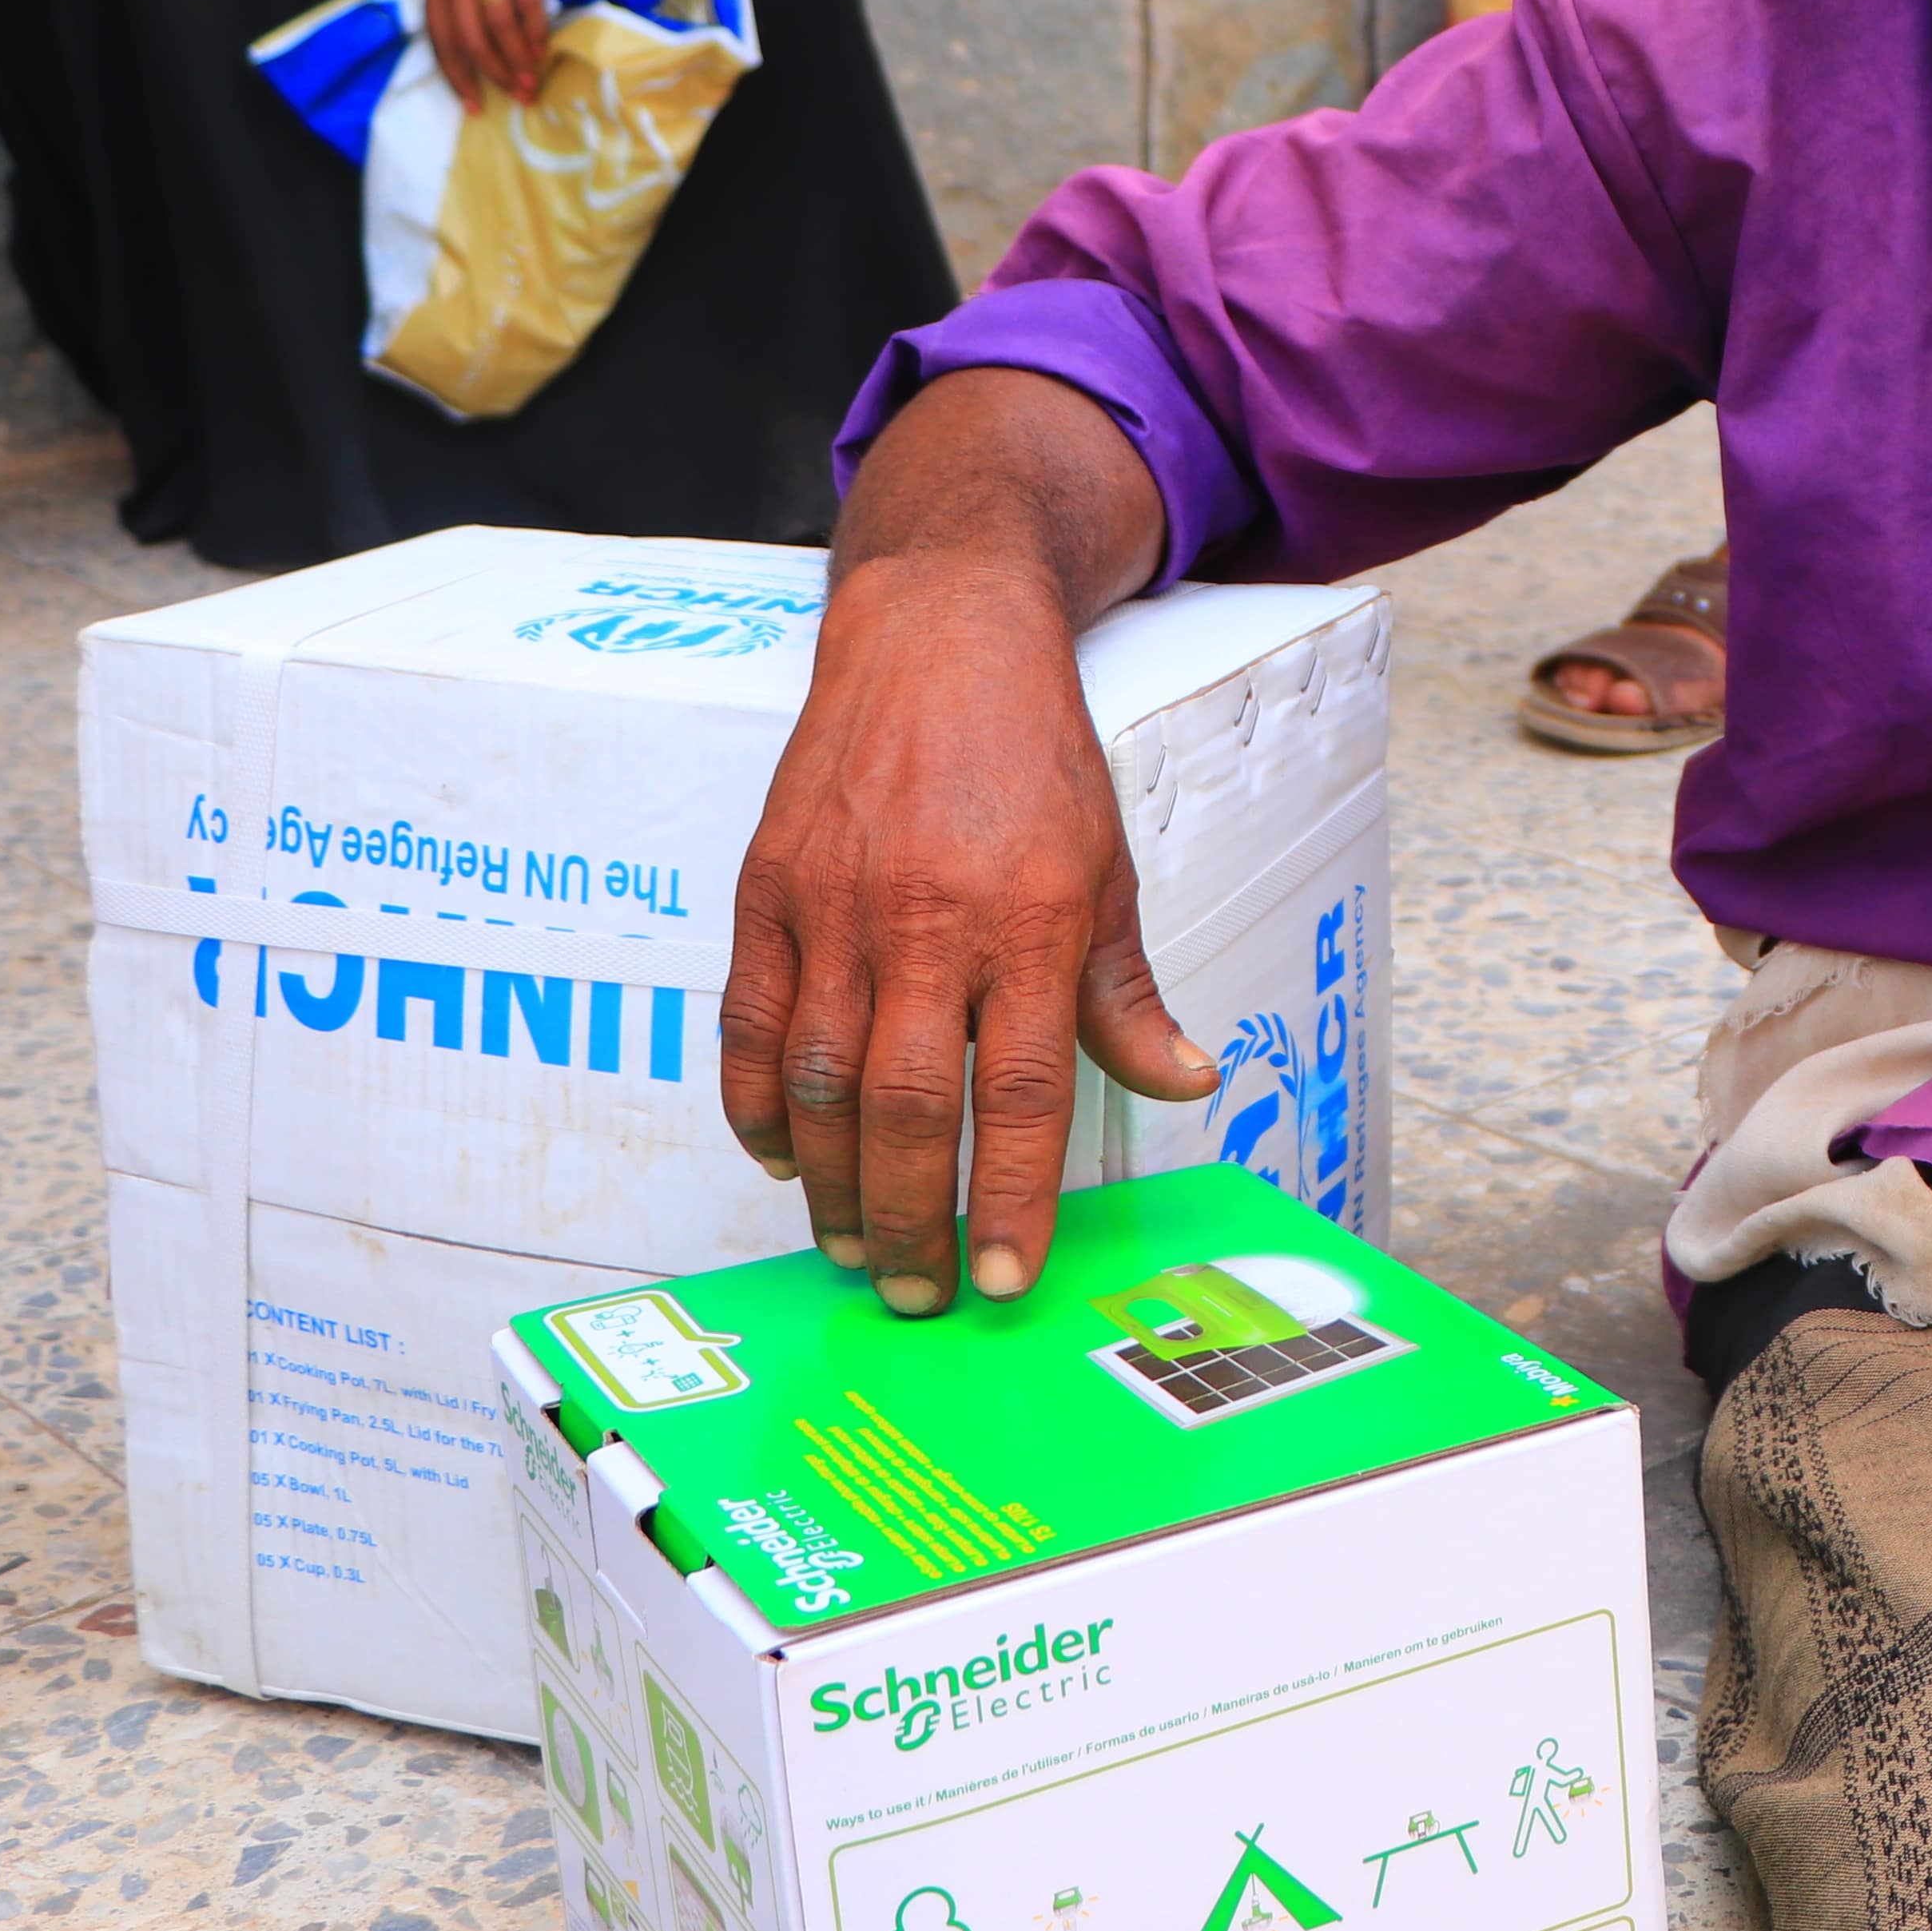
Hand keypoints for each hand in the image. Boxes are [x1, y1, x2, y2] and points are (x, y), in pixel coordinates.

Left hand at [418, 0, 571, 107]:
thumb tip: (471, 19)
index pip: (437, 29)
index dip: (455, 71)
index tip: (474, 101)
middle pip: (466, 34)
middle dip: (489, 74)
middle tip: (514, 98)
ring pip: (495, 23)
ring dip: (516, 59)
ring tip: (533, 82)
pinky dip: (535, 29)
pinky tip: (544, 46)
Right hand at [719, 379, 1208, 1309]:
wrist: (938, 638)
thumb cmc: (1033, 761)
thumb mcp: (1109, 867)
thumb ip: (1127, 992)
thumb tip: (1183, 1083)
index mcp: (1030, 922)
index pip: (1017, 1095)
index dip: (1007, 1200)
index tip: (1003, 1279)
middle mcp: (926, 922)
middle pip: (906, 1108)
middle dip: (912, 1221)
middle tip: (919, 1292)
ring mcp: (834, 906)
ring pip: (817, 1083)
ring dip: (833, 1185)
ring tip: (856, 1248)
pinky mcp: (766, 888)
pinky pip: (748, 1024)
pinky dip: (758, 1105)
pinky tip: (783, 1156)